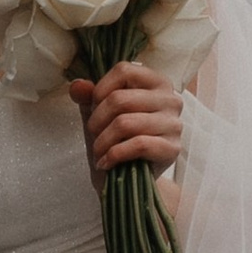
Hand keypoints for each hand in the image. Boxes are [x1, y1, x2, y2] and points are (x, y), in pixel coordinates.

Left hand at [70, 58, 183, 186]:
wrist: (132, 182)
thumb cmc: (117, 141)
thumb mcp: (100, 114)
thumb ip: (88, 97)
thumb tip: (77, 86)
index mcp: (156, 82)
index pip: (124, 70)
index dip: (100, 89)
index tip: (93, 108)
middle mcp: (171, 98)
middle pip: (120, 99)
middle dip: (97, 121)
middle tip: (93, 136)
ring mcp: (174, 124)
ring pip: (125, 123)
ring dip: (102, 142)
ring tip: (98, 152)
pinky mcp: (172, 148)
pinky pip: (138, 144)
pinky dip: (114, 155)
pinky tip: (106, 162)